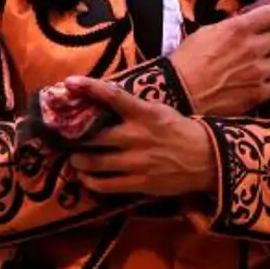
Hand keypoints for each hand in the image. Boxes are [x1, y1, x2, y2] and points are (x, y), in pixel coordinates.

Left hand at [63, 78, 216, 197]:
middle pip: (95, 136)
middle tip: (64, 138)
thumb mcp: (158, 110)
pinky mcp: (139, 183)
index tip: (69, 82)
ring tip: (73, 160)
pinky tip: (86, 180)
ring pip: (96, 163)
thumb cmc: (179, 130)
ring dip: (78, 162)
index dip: (89, 88)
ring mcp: (137, 162)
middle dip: (74, 139)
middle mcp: (137, 136)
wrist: (205, 159)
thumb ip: (133, 107)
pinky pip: (107, 185)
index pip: (113, 96)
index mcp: (143, 114)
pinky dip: (91, 183)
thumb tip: (104, 99)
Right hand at [168, 2, 269, 116]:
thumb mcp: (207, 32)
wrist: (179, 91)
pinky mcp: (257, 94)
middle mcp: (252, 48)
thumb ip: (234, 24)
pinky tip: (257, 85)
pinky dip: (269, 86)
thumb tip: (252, 18)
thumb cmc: (188, 61)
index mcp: (239, 28)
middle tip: (268, 45)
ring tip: (260, 68)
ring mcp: (257, 72)